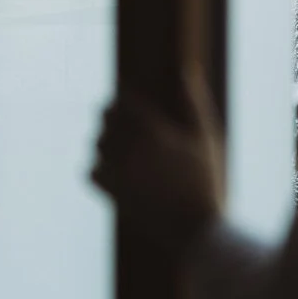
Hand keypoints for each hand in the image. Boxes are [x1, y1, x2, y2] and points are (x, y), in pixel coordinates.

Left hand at [91, 70, 225, 246]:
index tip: (121, 99)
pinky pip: (91, 173)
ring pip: (97, 147)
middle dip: (109, 118)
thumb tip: (186, 69)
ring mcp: (120, 175)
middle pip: (106, 124)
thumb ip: (193, 103)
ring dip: (103, 140)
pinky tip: (111, 166)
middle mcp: (132, 152)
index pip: (122, 106)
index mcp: (155, 134)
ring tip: (116, 140)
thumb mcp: (206, 138)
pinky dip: (96, 165)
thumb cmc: (205, 180)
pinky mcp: (113, 195)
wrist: (195, 228)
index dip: (119, 100)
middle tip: (115, 117)